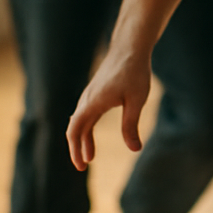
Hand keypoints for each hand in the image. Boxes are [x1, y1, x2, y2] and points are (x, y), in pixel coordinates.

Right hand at [66, 46, 152, 170]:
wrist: (130, 47)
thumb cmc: (134, 71)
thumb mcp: (136, 100)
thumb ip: (131, 125)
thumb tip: (134, 149)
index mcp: (93, 103)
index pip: (76, 130)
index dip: (75, 149)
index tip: (81, 165)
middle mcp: (87, 99)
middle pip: (76, 127)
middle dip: (78, 148)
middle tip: (83, 166)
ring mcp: (91, 94)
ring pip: (81, 120)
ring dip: (84, 138)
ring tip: (90, 156)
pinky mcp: (96, 91)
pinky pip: (86, 113)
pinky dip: (87, 126)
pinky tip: (92, 133)